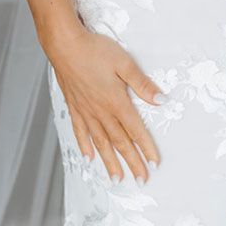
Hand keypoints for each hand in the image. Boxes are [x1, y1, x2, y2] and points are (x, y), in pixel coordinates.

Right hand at [48, 27, 164, 183]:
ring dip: (110, 162)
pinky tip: (89, 158)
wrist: (65, 46)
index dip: (146, 148)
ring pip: (101, 142)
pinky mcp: (74, 107)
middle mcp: (101, 112)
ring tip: (118, 178)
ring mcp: (86, 111)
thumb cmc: (95, 50)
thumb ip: (142, 83)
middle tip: (141, 179)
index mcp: (117, 102)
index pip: (136, 131)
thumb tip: (161, 100)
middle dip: (132, 162)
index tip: (155, 164)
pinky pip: (81, 132)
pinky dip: (86, 147)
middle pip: (120, 142)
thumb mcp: (124, 63)